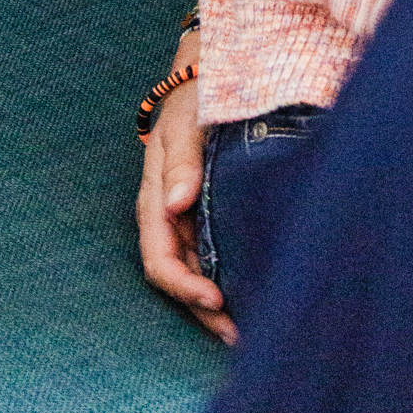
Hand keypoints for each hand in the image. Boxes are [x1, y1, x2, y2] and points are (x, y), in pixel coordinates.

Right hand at [135, 73, 235, 346]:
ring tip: (251, 328)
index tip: (217, 299)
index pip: (161, 261)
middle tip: (240, 336)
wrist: (208, 76)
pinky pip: (217, 255)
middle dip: (207, 311)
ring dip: (220, 303)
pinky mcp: (212, 213)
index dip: (186, 287)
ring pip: (200, 273)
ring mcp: (191, 219)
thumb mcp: (185, 124)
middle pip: (183, 278)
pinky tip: (256, 289)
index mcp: (156, 203)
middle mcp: (171, 219)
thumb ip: (182, 163)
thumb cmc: (194, 99)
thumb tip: (178, 204)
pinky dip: (231, 277)